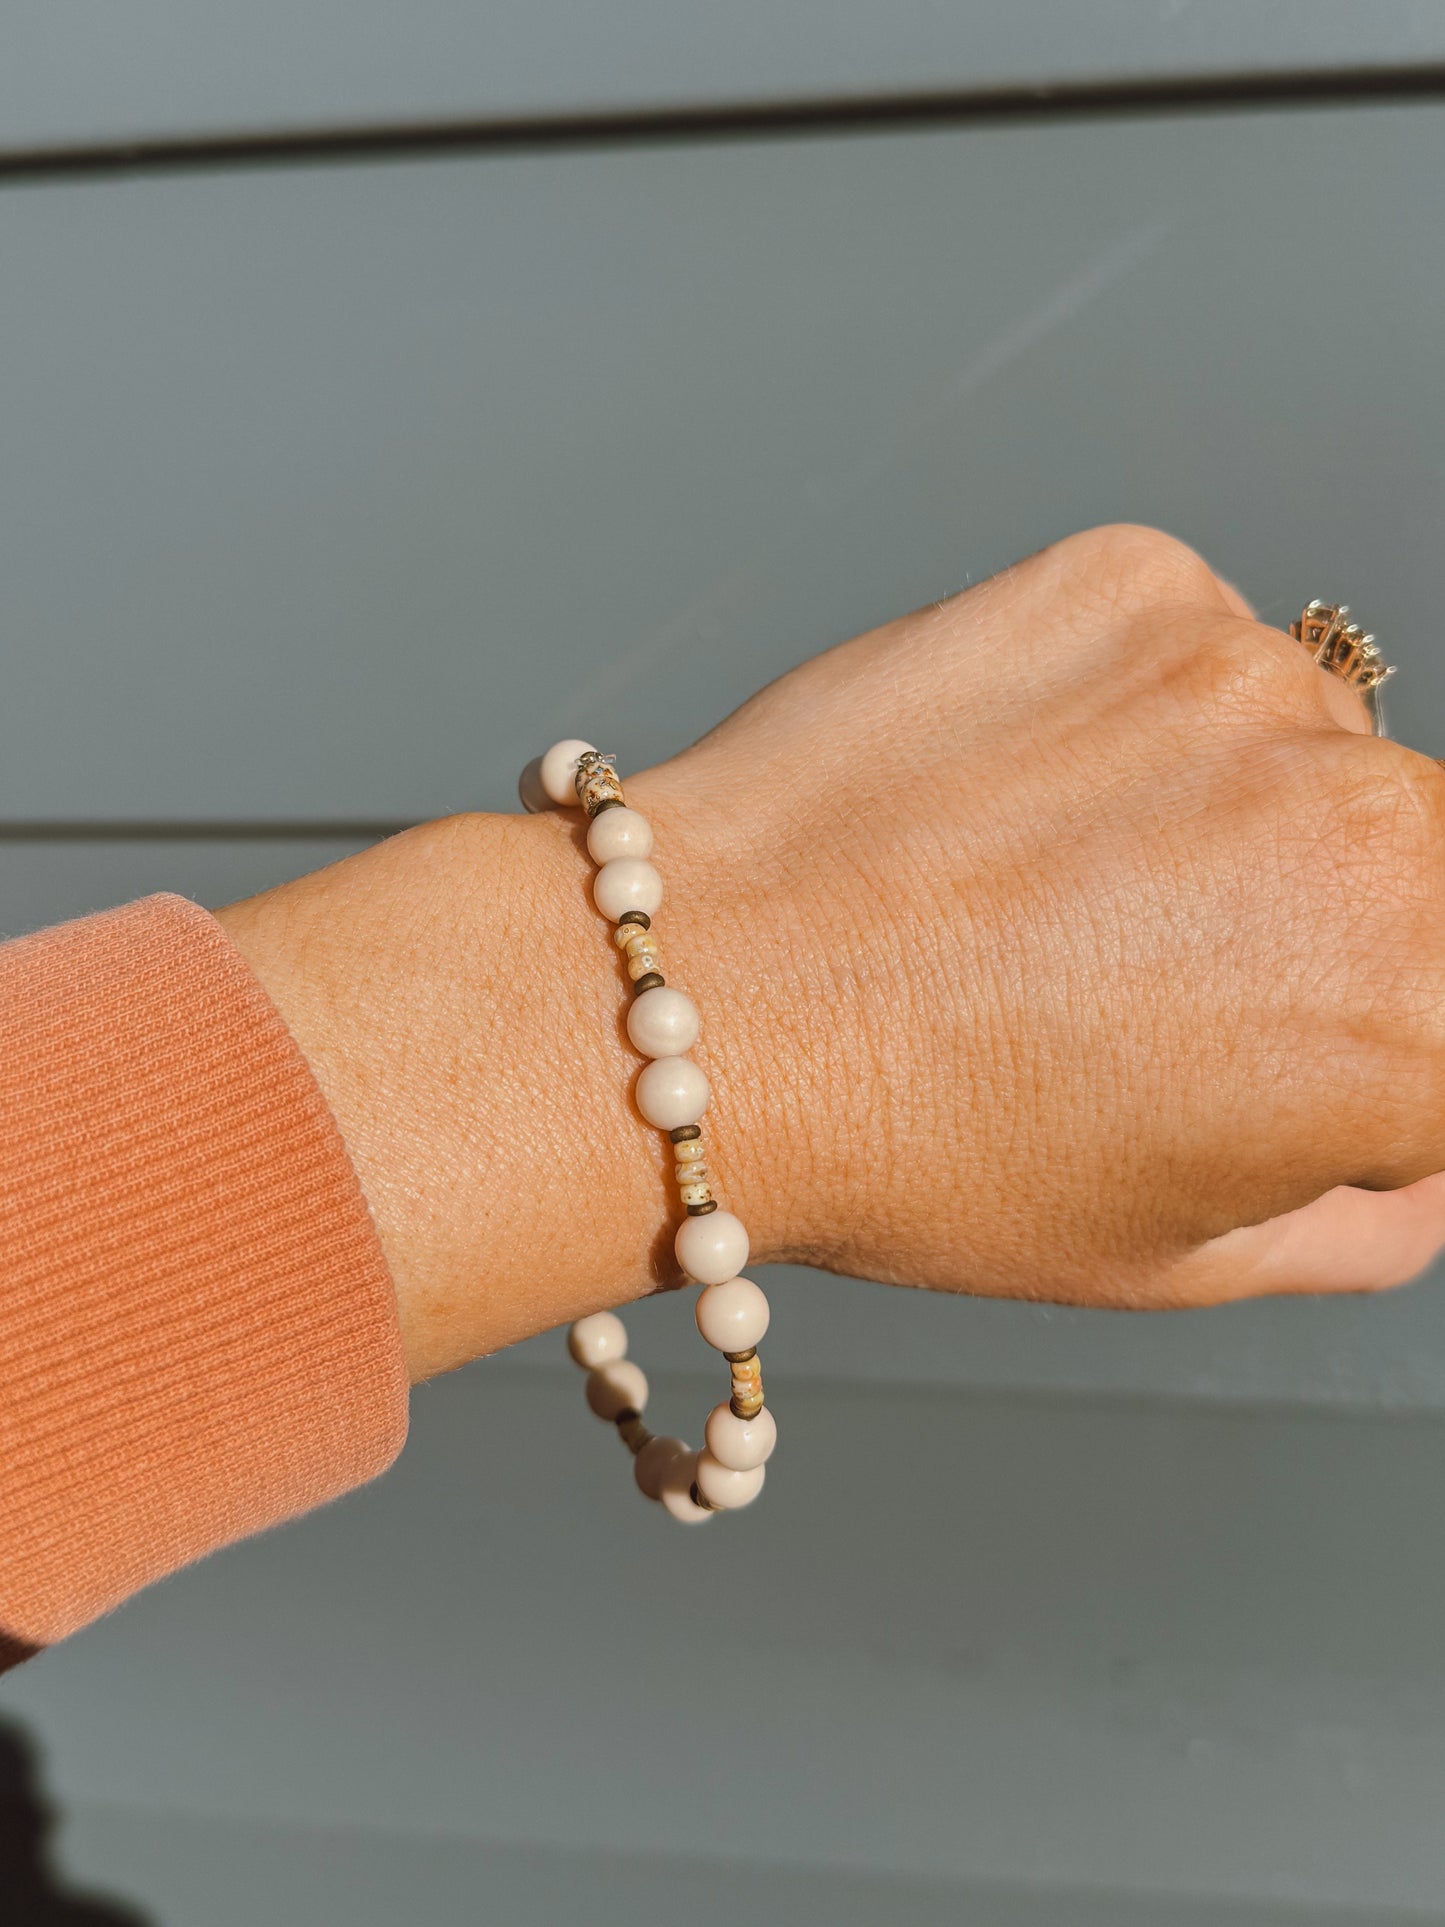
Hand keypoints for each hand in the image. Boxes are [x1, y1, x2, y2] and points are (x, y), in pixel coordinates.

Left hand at [217, 525, 1444, 1379]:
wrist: (701, 996)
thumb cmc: (912, 1150)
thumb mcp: (1175, 1256)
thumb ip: (1368, 1212)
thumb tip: (1418, 1150)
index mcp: (1411, 1020)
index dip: (1392, 1051)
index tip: (1303, 1044)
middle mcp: (1365, 826)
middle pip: (1429, 864)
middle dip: (1340, 926)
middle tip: (1172, 973)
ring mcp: (1246, 681)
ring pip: (1316, 745)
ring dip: (1237, 807)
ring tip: (1061, 883)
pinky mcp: (1137, 585)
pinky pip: (1201, 650)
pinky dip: (1140, 715)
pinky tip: (1018, 795)